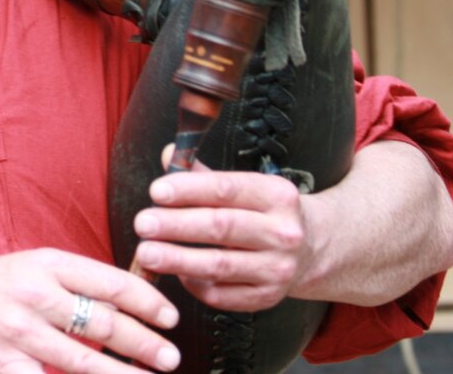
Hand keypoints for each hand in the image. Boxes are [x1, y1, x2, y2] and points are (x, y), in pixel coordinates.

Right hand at [0, 248, 180, 372]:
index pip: (109, 281)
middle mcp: (33, 294)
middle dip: (145, 343)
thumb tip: (131, 298)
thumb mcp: (31, 268)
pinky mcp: (5, 364)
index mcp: (45, 263)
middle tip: (170, 357)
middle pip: (104, 322)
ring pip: (85, 360)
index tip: (170, 317)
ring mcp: (18, 331)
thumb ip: (75, 280)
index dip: (147, 301)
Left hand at [131, 147, 318, 311]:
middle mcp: (283, 232)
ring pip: (220, 265)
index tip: (156, 191)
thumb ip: (203, 173)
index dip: (189, 190)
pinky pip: (222, 295)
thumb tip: (171, 154)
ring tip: (146, 253)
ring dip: (178, 259)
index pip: (227, 189)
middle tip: (142, 224)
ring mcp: (277, 268)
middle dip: (177, 226)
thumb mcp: (245, 186)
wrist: (310, 250)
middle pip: (222, 227)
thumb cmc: (262, 211)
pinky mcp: (267, 298)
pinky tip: (175, 274)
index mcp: (276, 195)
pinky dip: (194, 285)